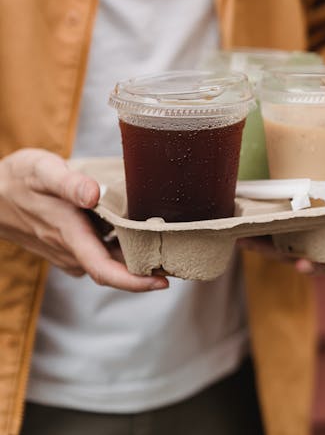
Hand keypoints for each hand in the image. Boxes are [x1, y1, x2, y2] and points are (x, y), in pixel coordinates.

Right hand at [0, 149, 168, 291]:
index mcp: (68, 234)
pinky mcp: (68, 245)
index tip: (162, 281)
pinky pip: (99, 253)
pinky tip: (137, 231)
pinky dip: (120, 249)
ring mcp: (68, 250)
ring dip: (135, 260)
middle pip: (113, 270)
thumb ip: (69, 182)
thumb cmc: (17, 178)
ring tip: (167, 244)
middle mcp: (70, 249)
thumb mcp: (42, 170)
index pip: (105, 270)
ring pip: (107, 262)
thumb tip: (94, 193)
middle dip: (146, 271)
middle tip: (179, 258)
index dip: (135, 282)